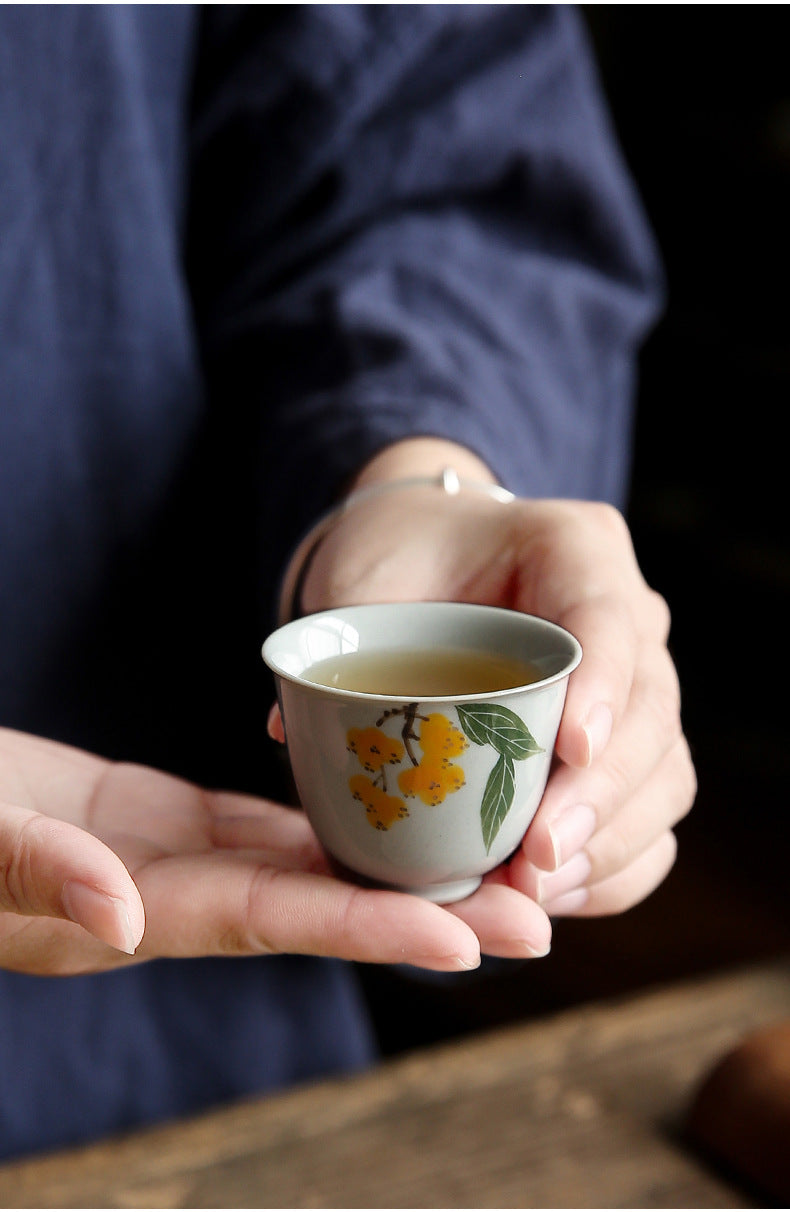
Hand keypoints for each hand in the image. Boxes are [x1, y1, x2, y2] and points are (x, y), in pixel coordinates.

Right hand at [0, 726, 551, 975]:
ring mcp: (180, 862)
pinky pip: (272, 825)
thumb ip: (36, 874)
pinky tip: (399, 808)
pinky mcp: (172, 822)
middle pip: (321, 906)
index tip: (468, 941)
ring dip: (402, 871)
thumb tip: (122, 918)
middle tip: (537, 919)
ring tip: (499, 867)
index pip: (272, 921)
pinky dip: (338, 821)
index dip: (368, 928)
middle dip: (427, 916)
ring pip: (309, 866)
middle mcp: (177, 900)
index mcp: (133, 915)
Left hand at [296, 439, 695, 922]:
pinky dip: (614, 864)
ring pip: (664, 774)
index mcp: (573, 547)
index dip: (603, 689)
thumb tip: (291, 735)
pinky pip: (650, 813)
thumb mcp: (361, 573)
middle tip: (535, 859)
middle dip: (601, 798)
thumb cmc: (398, 555)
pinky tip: (553, 893)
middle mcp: (628, 612)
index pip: (610, 619)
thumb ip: (337, 637)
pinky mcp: (627, 739)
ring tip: (533, 891)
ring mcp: (637, 679)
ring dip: (608, 845)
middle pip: (650, 713)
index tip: (569, 752)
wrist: (432, 555)